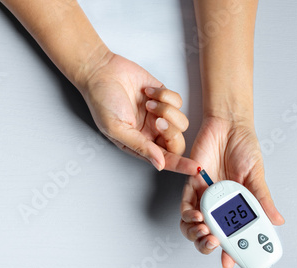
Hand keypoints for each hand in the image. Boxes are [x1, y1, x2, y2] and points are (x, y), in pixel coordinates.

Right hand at [79, 52, 198, 174]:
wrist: (101, 71)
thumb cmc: (102, 100)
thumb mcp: (117, 128)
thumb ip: (139, 146)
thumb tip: (159, 164)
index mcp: (139, 144)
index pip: (165, 160)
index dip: (181, 165)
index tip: (195, 168)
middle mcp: (151, 132)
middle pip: (177, 143)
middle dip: (172, 133)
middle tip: (158, 121)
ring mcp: (158, 114)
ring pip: (181, 122)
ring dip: (166, 111)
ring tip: (148, 103)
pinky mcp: (163, 96)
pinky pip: (178, 102)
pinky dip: (165, 96)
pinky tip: (148, 92)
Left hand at [180, 116, 284, 267]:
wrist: (228, 127)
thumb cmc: (243, 149)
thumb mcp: (256, 175)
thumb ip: (262, 198)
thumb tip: (276, 220)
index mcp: (234, 206)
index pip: (230, 234)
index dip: (228, 251)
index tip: (229, 262)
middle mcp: (217, 204)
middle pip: (207, 234)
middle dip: (208, 245)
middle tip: (215, 245)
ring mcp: (203, 196)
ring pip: (192, 224)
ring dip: (196, 233)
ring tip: (205, 234)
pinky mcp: (190, 184)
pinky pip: (184, 204)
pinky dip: (188, 213)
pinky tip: (196, 215)